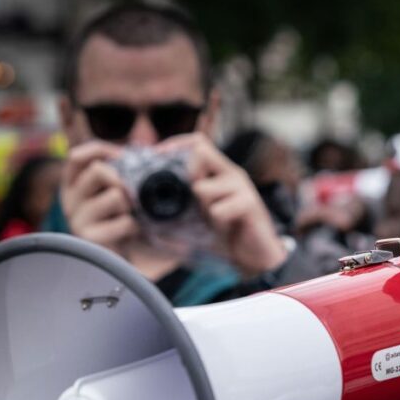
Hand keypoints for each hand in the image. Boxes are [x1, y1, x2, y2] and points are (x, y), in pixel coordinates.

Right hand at [61, 141, 136, 255]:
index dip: (100, 150)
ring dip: (131, 207)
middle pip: (99, 170)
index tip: (121, 156)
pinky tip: (129, 235)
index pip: (77, 156)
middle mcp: (69, 200)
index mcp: (73, 183)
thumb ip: (124, 165)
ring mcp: (77, 220)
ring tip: (127, 219)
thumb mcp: (120, 188)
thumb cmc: (121, 219)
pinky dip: (134, 227)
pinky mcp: (89, 239)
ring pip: (116, 196)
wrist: (122, 260)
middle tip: (130, 196)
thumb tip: (147, 138)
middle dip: (123, 180)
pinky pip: (124, 222)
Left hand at [156, 134, 286, 276]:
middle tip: (192, 201)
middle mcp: (231, 173)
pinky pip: (217, 210)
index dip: (174, 144)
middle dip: (186, 176)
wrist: (256, 257)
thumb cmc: (227, 235)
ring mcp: (242, 187)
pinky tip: (226, 228)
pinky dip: (216, 222)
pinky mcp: (249, 203)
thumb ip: (178, 212)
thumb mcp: (198, 219)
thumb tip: (143, 218)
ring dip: (200, 208)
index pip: (197, 142)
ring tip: (213, 220)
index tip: (156, 158)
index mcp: (219, 172)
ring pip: (202, 187)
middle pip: (201, 151)